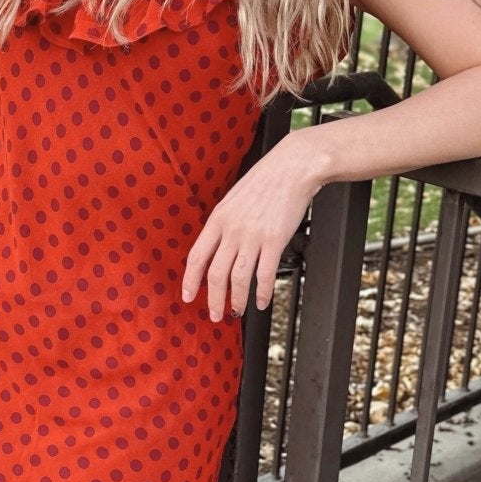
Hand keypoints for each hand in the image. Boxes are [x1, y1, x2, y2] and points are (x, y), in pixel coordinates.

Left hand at [180, 136, 328, 321]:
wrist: (292, 167)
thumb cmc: (266, 180)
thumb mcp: (234, 199)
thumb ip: (224, 223)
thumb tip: (217, 247)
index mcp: (218, 218)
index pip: (197, 257)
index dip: (190, 280)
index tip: (188, 296)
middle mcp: (232, 229)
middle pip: (216, 274)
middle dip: (213, 299)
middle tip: (215, 314)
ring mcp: (253, 236)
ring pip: (239, 278)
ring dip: (237, 300)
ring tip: (237, 311)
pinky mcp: (275, 240)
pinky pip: (265, 274)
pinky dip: (262, 292)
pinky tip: (262, 301)